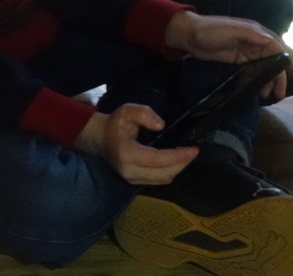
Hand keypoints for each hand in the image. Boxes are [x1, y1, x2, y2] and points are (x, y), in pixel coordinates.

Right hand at [76, 105, 197, 185]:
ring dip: (177, 169)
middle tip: (193, 152)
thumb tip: (161, 125)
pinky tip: (175, 162)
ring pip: (162, 180)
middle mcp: (130, 171)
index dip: (177, 156)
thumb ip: (144, 114)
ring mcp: (131, 179)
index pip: (157, 160)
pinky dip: (169, 172)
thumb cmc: (115, 124)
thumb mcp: (127, 111)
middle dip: (182, 164)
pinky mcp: (135, 181)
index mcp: (127, 154)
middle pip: (163, 174)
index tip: (193, 149)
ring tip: (186, 156)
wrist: (99, 139)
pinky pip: (157, 181)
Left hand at [165, 9, 289, 101]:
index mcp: (255, 33)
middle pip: (272, 61)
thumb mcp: (231, 31)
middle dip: (276, 78)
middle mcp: (254, 42)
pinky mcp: (237, 59)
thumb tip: (272, 41)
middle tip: (277, 95)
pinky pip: (251, 71)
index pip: (276, 50)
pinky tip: (254, 90)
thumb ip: (251, 35)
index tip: (283, 82)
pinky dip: (254, 80)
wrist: (188, 34)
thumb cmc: (210, 30)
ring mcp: (245, 52)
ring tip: (265, 95)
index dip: (282, 65)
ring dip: (266, 81)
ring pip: (263, 68)